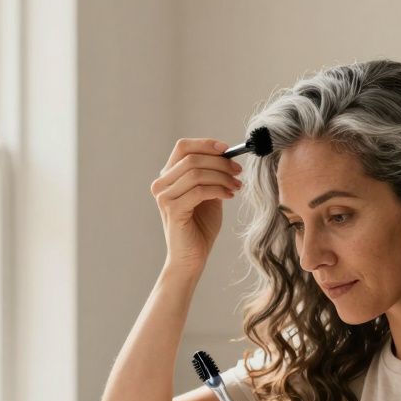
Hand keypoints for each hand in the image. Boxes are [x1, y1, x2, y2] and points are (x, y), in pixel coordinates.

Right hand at [152, 138, 243, 271]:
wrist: (192, 257)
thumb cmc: (200, 226)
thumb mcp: (208, 194)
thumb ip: (211, 175)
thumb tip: (227, 155)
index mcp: (168, 176)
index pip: (183, 147)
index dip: (206, 144)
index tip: (228, 149)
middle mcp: (161, 184)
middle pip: (192, 158)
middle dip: (220, 163)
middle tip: (238, 171)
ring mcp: (164, 197)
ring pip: (196, 173)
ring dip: (221, 177)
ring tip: (236, 186)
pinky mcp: (172, 210)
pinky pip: (199, 191)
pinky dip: (218, 190)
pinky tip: (229, 196)